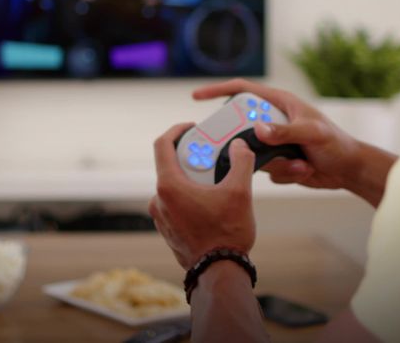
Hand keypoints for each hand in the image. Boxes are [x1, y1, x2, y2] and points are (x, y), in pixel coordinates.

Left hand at [149, 123, 256, 269]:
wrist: (219, 272)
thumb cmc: (226, 234)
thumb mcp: (240, 192)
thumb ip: (241, 162)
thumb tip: (239, 146)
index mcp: (169, 186)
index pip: (162, 145)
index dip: (176, 130)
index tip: (192, 127)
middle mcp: (158, 199)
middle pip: (170, 165)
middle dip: (192, 157)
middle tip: (213, 155)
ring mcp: (160, 216)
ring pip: (173, 186)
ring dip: (192, 179)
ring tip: (216, 182)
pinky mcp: (166, 229)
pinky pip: (175, 203)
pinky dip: (189, 196)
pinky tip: (210, 203)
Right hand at [192, 79, 380, 194]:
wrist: (349, 170)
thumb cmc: (337, 144)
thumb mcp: (312, 134)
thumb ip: (285, 131)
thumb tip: (257, 128)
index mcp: (279, 103)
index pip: (241, 90)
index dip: (217, 90)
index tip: (196, 97)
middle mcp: (273, 120)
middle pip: (240, 126)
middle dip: (244, 143)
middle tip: (248, 152)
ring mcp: (273, 141)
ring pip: (252, 153)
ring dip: (276, 164)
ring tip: (301, 164)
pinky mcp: (276, 160)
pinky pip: (264, 169)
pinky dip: (284, 173)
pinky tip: (304, 170)